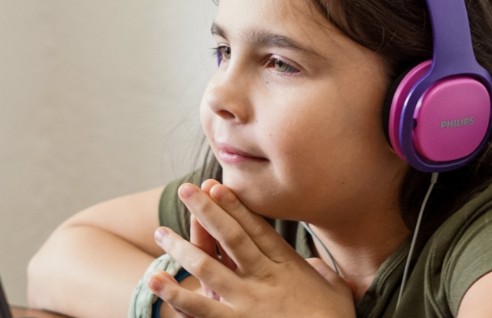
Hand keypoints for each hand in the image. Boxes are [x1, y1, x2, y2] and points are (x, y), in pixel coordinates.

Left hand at [149, 180, 354, 316]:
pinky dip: (177, 294)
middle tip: (186, 190)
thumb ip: (320, 272)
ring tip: (161, 233)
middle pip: (230, 238)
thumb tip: (313, 264)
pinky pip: (200, 308)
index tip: (216, 185)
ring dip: (182, 248)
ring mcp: (247, 302)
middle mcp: (264, 279)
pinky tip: (156, 280)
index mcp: (286, 266)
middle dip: (207, 211)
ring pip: (208, 268)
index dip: (235, 206)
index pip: (256, 229)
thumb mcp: (335, 290)